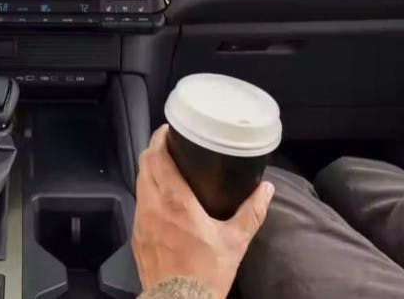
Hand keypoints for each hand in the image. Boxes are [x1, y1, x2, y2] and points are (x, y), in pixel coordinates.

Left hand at [132, 125, 275, 297]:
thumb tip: (266, 190)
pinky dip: (147, 193)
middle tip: (168, 144)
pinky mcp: (136, 237)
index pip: (157, 158)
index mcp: (175, 203)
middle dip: (154, 150)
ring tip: (165, 167)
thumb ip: (252, 212)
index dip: (160, 139)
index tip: (169, 130)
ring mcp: (140, 222)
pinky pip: (139, 205)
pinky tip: (160, 199)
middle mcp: (152, 207)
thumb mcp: (235, 241)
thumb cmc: (207, 273)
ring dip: (149, 171)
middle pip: (144, 166)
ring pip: (139, 185)